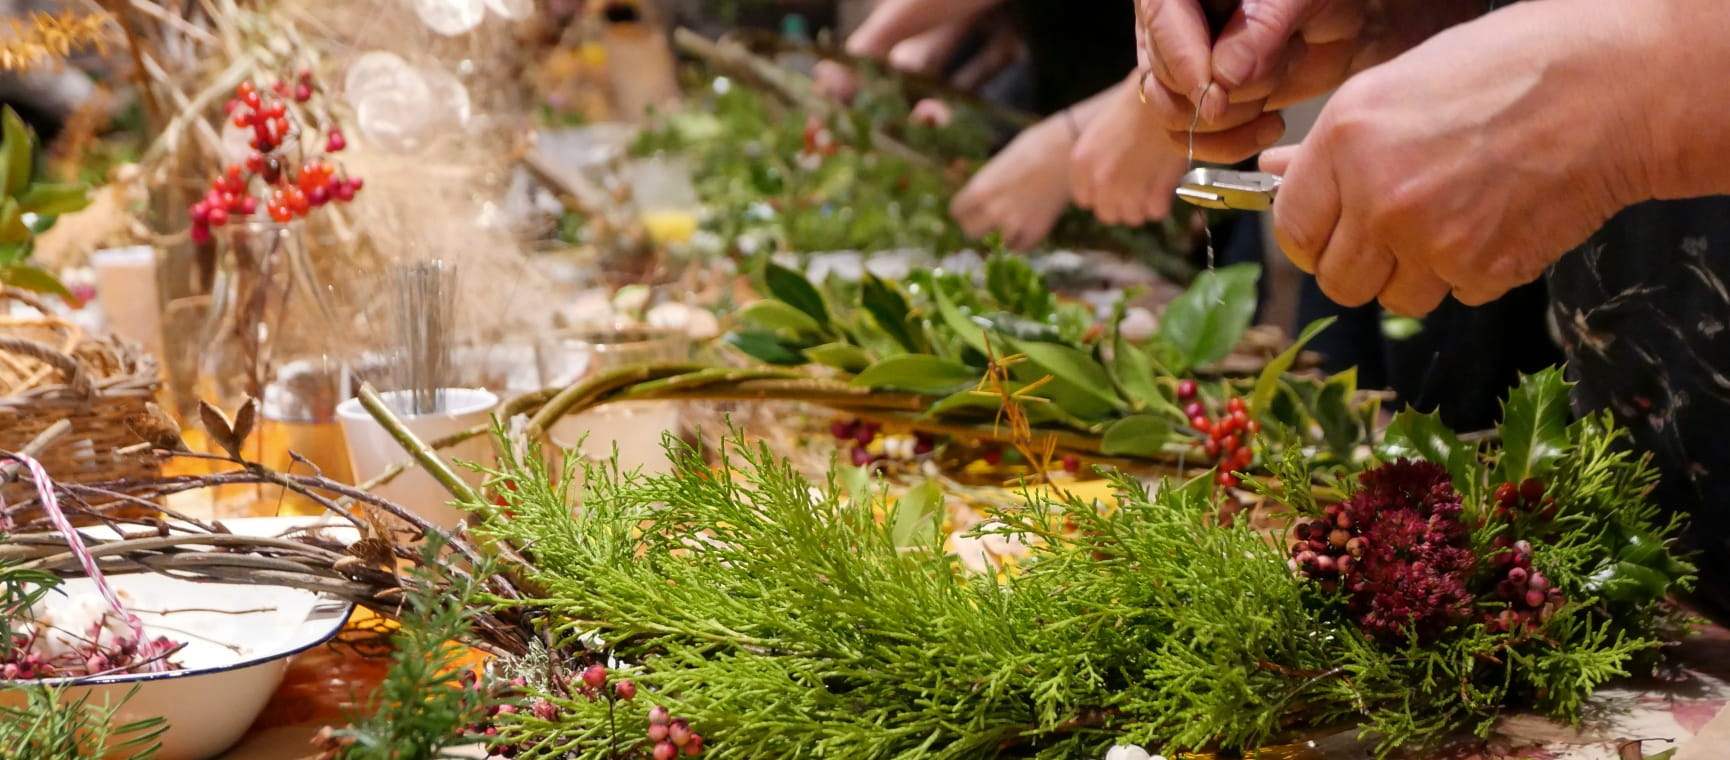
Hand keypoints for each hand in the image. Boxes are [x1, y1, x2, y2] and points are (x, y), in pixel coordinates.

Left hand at [951, 118, 1073, 249]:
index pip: (957, 212)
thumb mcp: (1000, 163)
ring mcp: (1015, 224)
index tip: (972, 208)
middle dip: (978, 226)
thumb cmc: (1034, 146)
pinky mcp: (1036, 232)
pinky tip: (1027, 226)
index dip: (965, 210)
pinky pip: (1020, 248)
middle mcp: (993, 211)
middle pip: (971, 232)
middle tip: (989, 218)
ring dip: (1001, 235)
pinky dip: (1021, 241)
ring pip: (996, 244)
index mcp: (979, 190)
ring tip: (1012, 221)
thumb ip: (986, 185)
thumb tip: (978, 199)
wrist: (1069, 151)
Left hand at [1070, 78, 1189, 225]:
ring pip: (1132, 217)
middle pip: (1107, 213)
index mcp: (1081, 163)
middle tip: (1139, 184)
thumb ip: (1099, 161)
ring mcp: (1127, 192)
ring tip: (1154, 179)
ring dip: (1144, 203)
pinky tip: (1167, 179)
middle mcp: (1099, 182)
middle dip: (1123, 203)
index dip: (1102, 194)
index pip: (1085, 199)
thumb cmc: (1138, 103)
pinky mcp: (1155, 195)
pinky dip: (1163, 200)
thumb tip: (1108, 181)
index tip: (1117, 184)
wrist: (1169, 94)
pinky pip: (1156, 212)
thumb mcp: (1102, 130)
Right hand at [1133, 0, 1477, 162]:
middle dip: (1217, 95)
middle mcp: (1176, 24)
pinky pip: (1194, 139)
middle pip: (1161, 76)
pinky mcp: (1206, 102)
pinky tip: (1267, 125)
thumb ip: (1263, 26)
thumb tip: (1224, 77)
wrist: (1359, 17)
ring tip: (1271, 105)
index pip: (1160, 21)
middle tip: (1262, 90)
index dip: (1183, 61)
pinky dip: (1230, 144)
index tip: (1214, 94)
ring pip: (1173, 114)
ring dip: (1228, 122)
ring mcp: (1187, 65)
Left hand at [1261, 1, 1654, 315]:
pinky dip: (1471, 272)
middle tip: (1393, 232)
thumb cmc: (1509, 69)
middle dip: (1361, 264)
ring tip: (1456, 216)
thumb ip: (1330, 145)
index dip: (1311, 236)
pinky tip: (1496, 220)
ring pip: (1396, 298)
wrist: (1614, 89)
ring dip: (1417, 273)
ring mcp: (1433, 242)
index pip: (1292, 231)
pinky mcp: (1485, 272)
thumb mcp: (1399, 85)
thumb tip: (1274, 172)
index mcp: (1346, 142)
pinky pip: (1456, 295)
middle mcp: (1380, 199)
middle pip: (1338, 281)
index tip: (1329, 231)